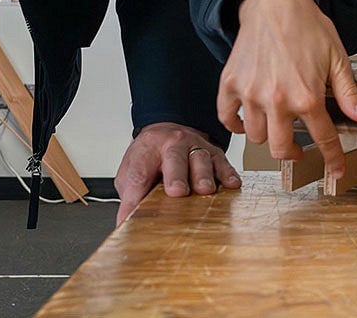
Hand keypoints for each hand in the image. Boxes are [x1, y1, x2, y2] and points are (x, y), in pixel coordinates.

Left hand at [113, 122, 239, 225]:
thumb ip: (130, 197)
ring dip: (203, 175)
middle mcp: (173, 144)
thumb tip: (125, 224)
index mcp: (147, 150)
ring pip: (200, 158)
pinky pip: (222, 162)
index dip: (137, 191)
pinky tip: (231, 185)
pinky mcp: (215, 153)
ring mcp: (195, 147)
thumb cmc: (150, 157)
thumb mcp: (132, 174)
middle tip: (177, 191)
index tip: (135, 210)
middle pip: (174, 158)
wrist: (168, 131)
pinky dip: (227, 173)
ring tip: (205, 191)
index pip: (139, 171)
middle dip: (176, 175)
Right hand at [219, 0, 356, 181]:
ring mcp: (250, 93)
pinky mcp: (230, 83)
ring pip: (255, 136)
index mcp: (307, 96)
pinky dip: (235, 124)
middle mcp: (276, 100)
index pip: (322, 139)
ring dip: (267, 136)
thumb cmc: (308, 27)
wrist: (274, 1)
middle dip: (293, 154)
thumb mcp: (337, 58)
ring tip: (275, 125)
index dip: (332, 158)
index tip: (335, 171)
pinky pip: (227, 117)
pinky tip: (246, 120)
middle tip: (298, 149)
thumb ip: (348, 92)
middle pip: (281, 149)